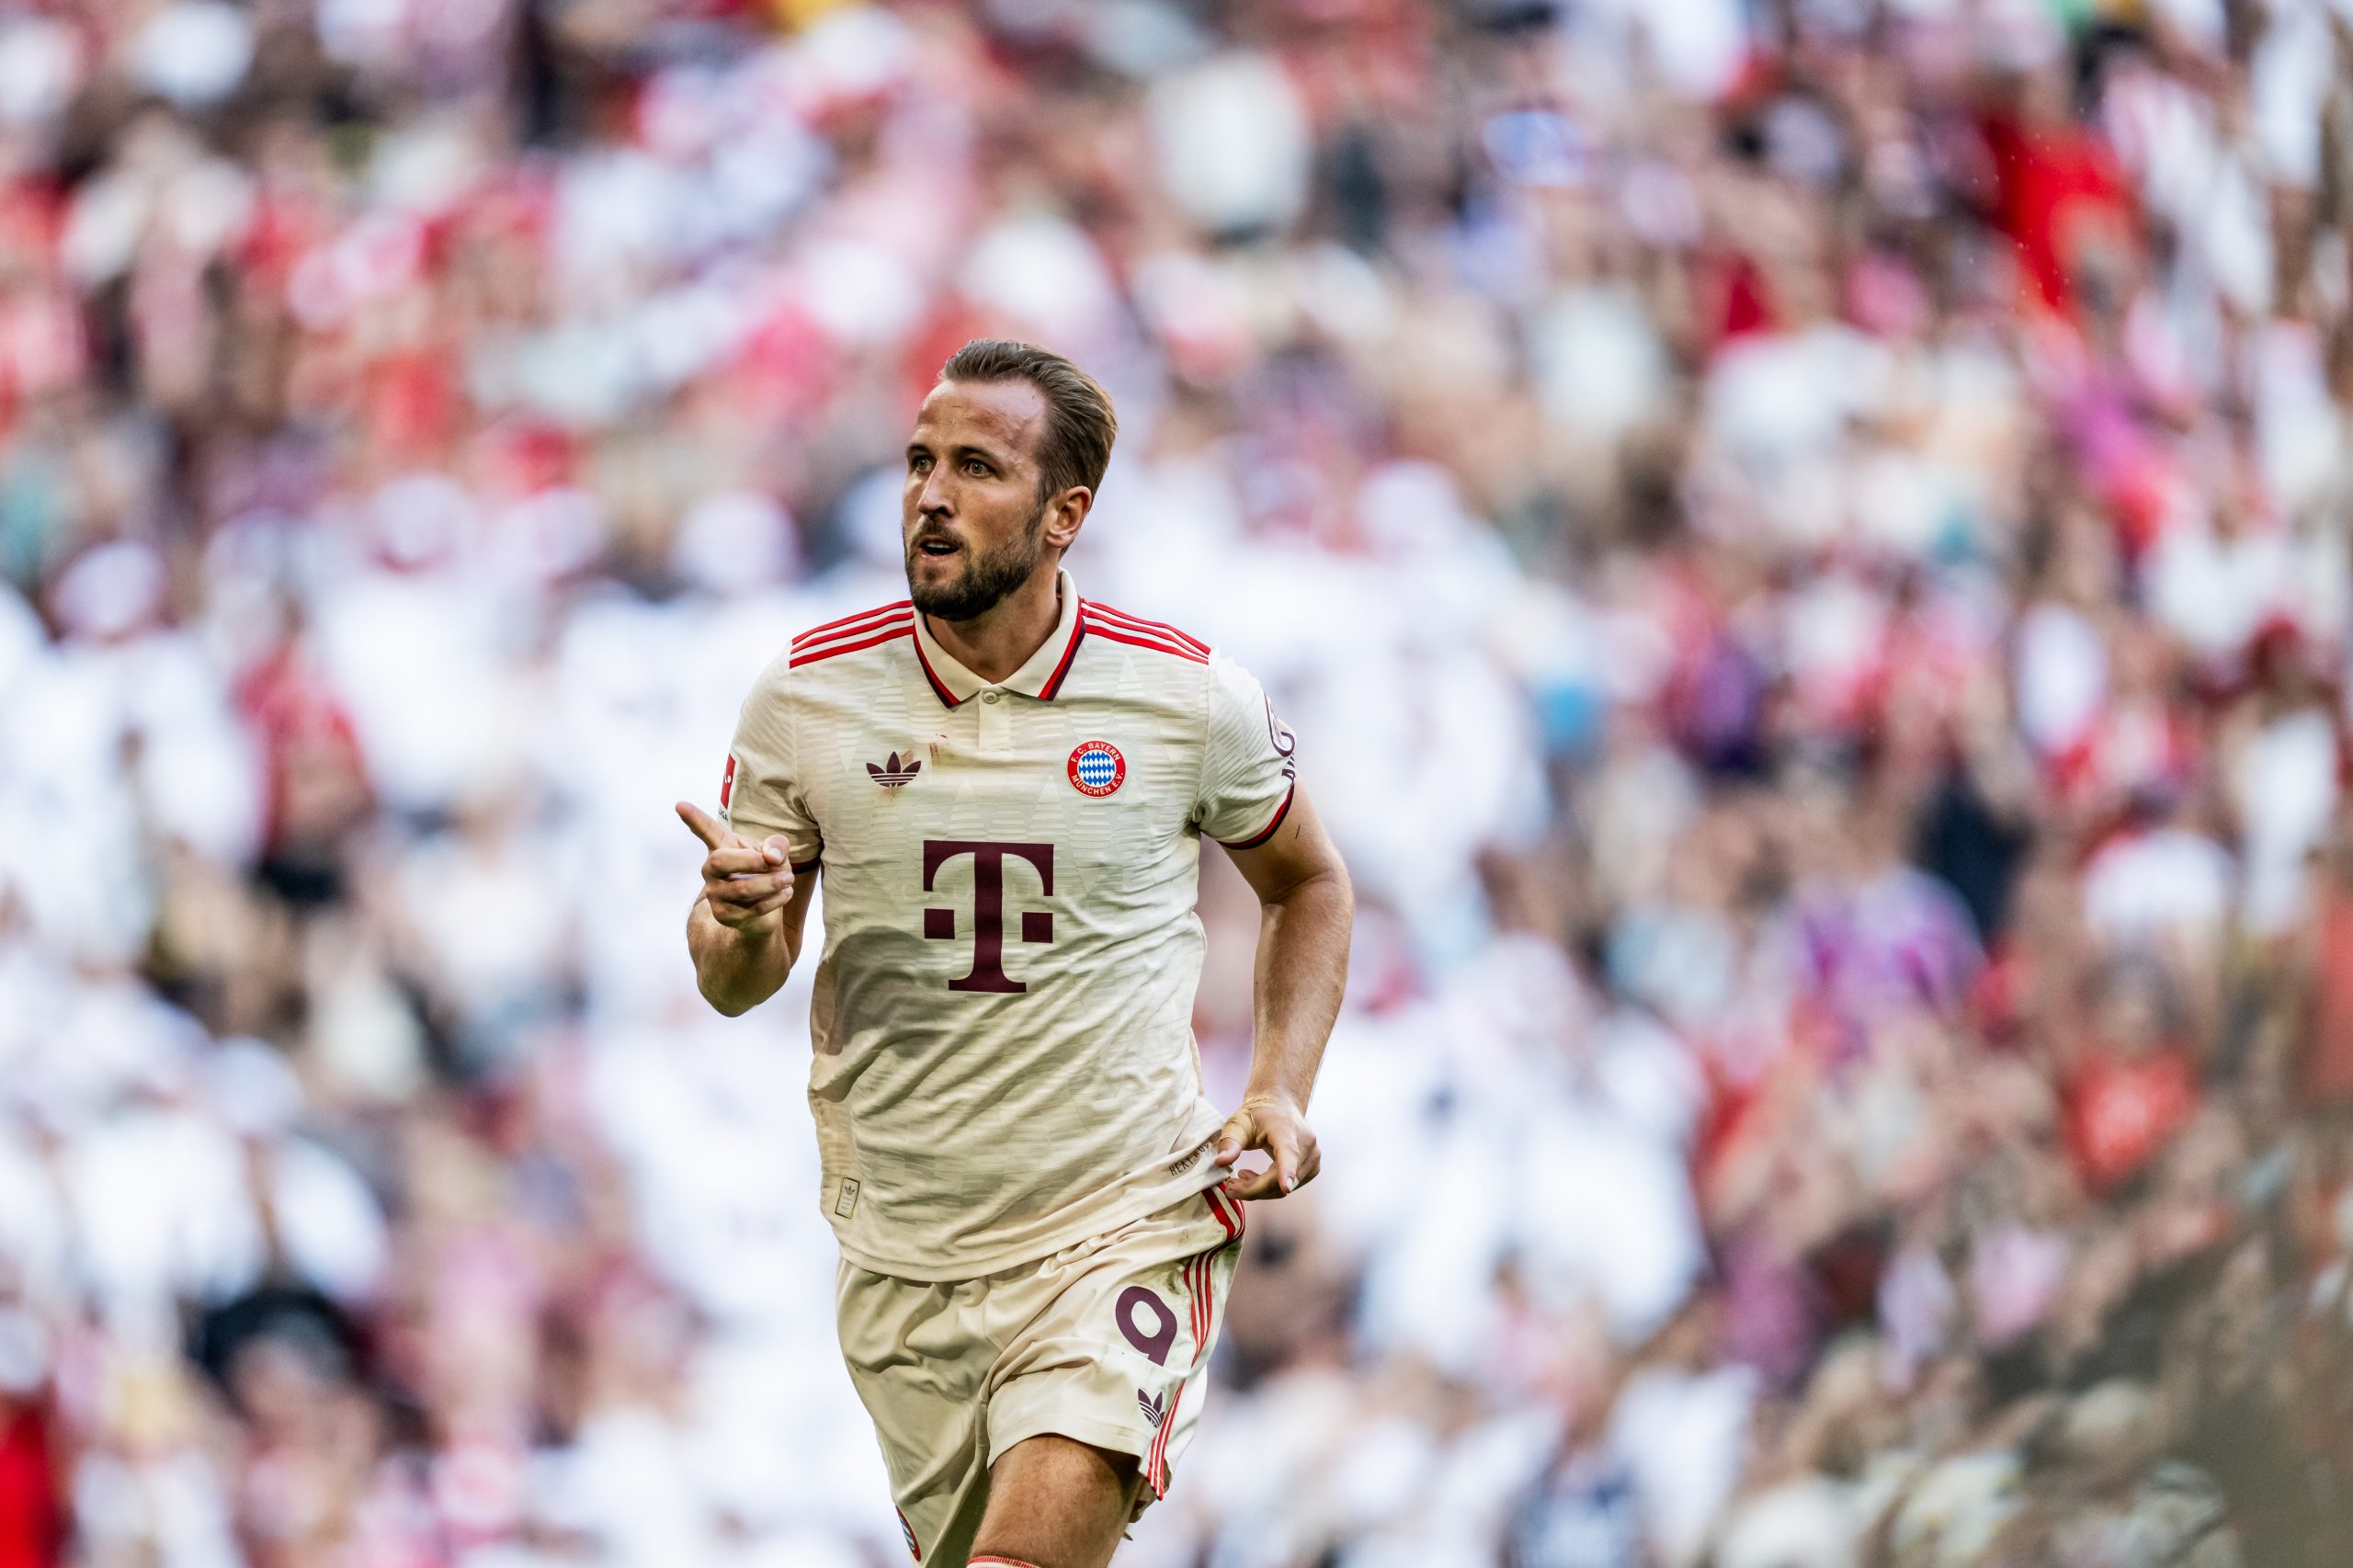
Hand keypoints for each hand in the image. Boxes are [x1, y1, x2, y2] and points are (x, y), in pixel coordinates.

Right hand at [676, 801, 795, 929]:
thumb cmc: (765, 872)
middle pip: (719, 861)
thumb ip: (777, 845)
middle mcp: (712, 869)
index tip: (680, 805)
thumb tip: (770, 856)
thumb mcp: (776, 853)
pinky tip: (785, 893)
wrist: (764, 909)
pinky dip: (776, 899)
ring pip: (742, 888)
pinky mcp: (724, 915)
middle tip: (773, 862)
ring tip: (788, 878)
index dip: (694, 818)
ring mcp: (715, 893)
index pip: (706, 830)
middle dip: (751, 861)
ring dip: (772, 883)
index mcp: (722, 846)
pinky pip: (753, 907)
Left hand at [1210, 1093, 1319, 1199]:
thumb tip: (1220, 1162)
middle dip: (1253, 1189)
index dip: (1286, 1170)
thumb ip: (1230, 1142)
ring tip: (1241, 1177)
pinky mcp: (1313, 1168)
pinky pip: (1290, 1186)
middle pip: (1279, 1178)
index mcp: (1287, 1129)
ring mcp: (1313, 1157)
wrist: (1281, 1105)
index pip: (1288, 1152)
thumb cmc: (1259, 1114)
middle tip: (1230, 1187)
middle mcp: (1306, 1143)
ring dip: (1260, 1190)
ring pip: (1284, 1188)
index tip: (1285, 1187)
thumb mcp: (1238, 1123)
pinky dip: (1271, 1187)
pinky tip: (1256, 1177)